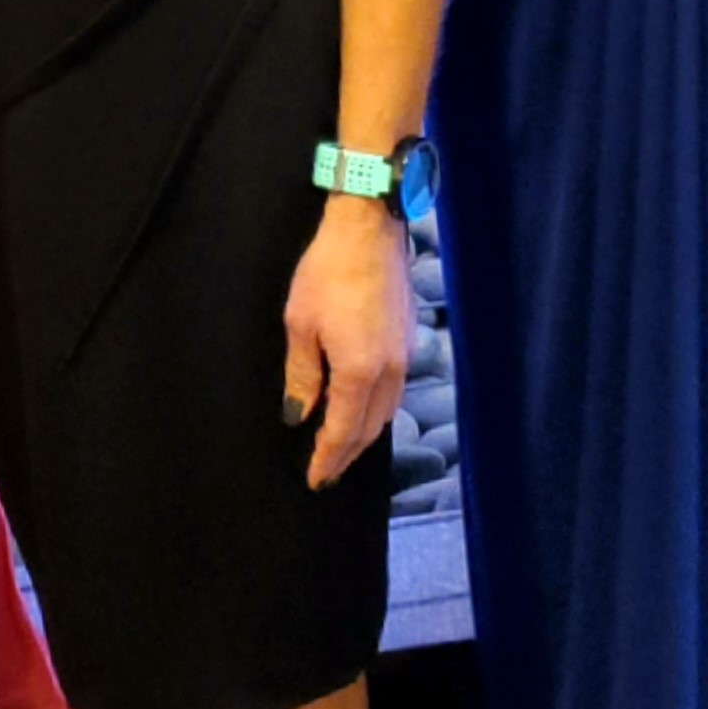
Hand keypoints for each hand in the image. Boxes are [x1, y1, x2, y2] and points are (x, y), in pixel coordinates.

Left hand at [281, 199, 411, 488]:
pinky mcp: (408, 339)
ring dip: (364, 433)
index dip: (328, 458)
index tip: (315, 479)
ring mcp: (404, 355)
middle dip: (347, 454)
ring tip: (342, 447)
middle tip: (327, 472)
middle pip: (370, 428)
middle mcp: (389, 371)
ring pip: (386, 411)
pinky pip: (394, 390)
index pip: (343, 431)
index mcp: (359, 371)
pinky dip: (377, 409)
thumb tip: (299, 414)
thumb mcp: (300, 324)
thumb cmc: (328, 271)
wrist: (369, 230)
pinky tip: (362, 407)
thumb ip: (302, 376)